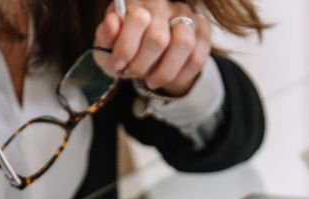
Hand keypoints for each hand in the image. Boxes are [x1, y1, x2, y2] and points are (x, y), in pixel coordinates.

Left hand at [95, 0, 212, 96]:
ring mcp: (186, 16)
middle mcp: (164, 5)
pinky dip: (180, 75)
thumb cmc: (126, 47)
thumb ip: (106, 35)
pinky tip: (167, 79)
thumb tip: (112, 23)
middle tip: (133, 74)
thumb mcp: (108, 45)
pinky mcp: (203, 31)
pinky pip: (198, 58)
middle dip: (142, 65)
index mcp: (138, 2)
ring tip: (151, 80)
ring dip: (164, 71)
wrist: (149, 53)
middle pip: (159, 38)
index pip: (138, 18)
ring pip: (183, 44)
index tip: (118, 64)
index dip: (126, 47)